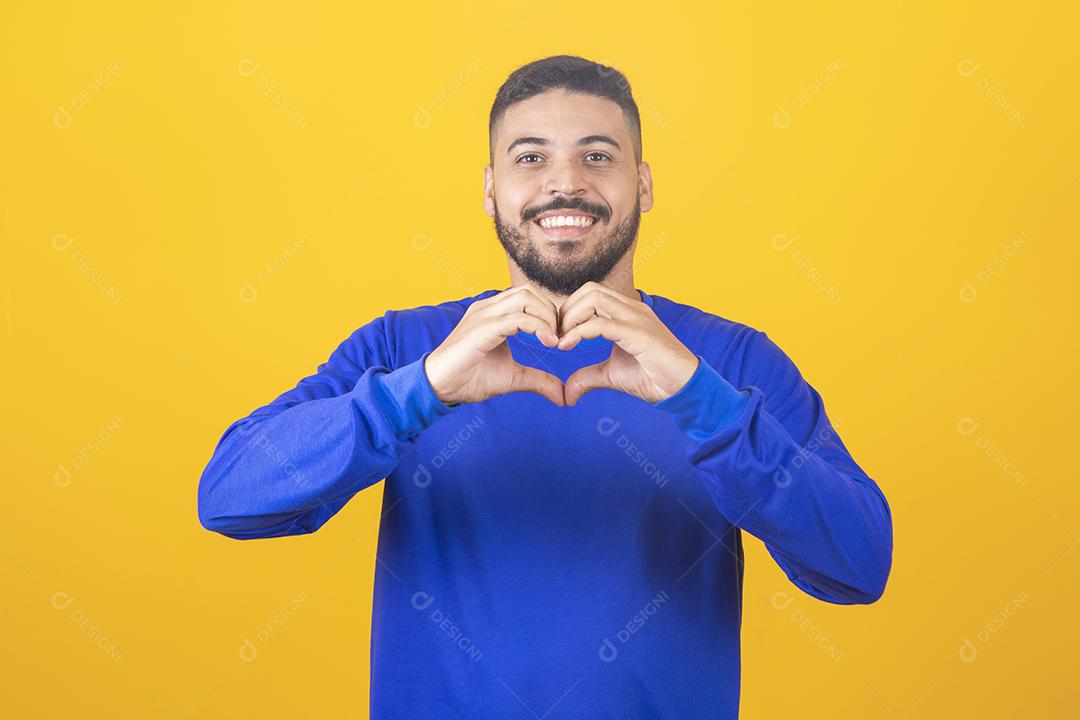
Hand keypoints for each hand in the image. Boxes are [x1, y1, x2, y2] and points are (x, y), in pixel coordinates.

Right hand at [425, 285, 565, 405]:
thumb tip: (563, 395)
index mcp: (494, 313)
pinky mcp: (482, 329)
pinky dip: (538, 327)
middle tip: (560, 338)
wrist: (439, 387)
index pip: (529, 296)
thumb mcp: (513, 378)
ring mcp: (483, 315)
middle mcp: (488, 308)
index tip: (560, 338)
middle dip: (551, 312)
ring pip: (525, 297)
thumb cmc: (469, 378)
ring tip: (554, 340)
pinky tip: (548, 343)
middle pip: (529, 291)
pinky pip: (517, 318)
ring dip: (546, 317)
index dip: (549, 313)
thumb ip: (538, 380)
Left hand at [557, 281, 699, 405]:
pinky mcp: (638, 334)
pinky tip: (567, 347)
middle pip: (590, 290)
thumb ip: (588, 377)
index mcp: (627, 312)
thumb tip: (567, 392)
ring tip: (562, 341)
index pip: (591, 294)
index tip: (559, 336)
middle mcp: (632, 309)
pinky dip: (578, 332)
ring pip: (593, 298)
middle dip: (566, 310)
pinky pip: (600, 323)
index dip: (569, 311)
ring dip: (570, 318)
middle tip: (557, 337)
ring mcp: (636, 318)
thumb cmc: (653, 378)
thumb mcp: (612, 375)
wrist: (683, 388)